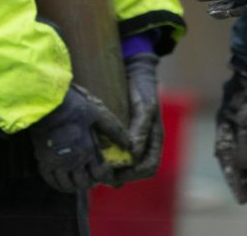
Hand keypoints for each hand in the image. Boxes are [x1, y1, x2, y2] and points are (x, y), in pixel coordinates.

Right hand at [28, 84, 128, 192]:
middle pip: (84, 183)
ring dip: (75, 185)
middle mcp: (73, 161)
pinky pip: (51, 181)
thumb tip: (128, 145)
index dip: (104, 175)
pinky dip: (59, 185)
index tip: (104, 170)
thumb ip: (113, 130)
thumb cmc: (73, 106)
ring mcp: (57, 164)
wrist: (46, 103)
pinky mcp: (44, 161)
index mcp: (88, 150)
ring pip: (68, 185)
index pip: (100, 174)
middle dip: (90, 181)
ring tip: (78, 178)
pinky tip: (63, 180)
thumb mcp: (97, 113)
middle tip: (91, 175)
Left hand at [106, 52, 163, 184]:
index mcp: (154, 141)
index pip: (148, 167)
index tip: (116, 171)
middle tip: (100, 172)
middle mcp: (143, 144)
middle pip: (133, 171)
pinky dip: (104, 157)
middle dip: (118, 175)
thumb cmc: (143, 89)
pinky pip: (112, 153)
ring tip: (94, 166)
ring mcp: (130, 141)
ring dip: (110, 169)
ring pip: (122, 165)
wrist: (133, 71)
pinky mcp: (118, 135)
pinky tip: (92, 153)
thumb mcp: (145, 107)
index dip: (134, 173)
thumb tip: (133, 154)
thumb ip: (141, 129)